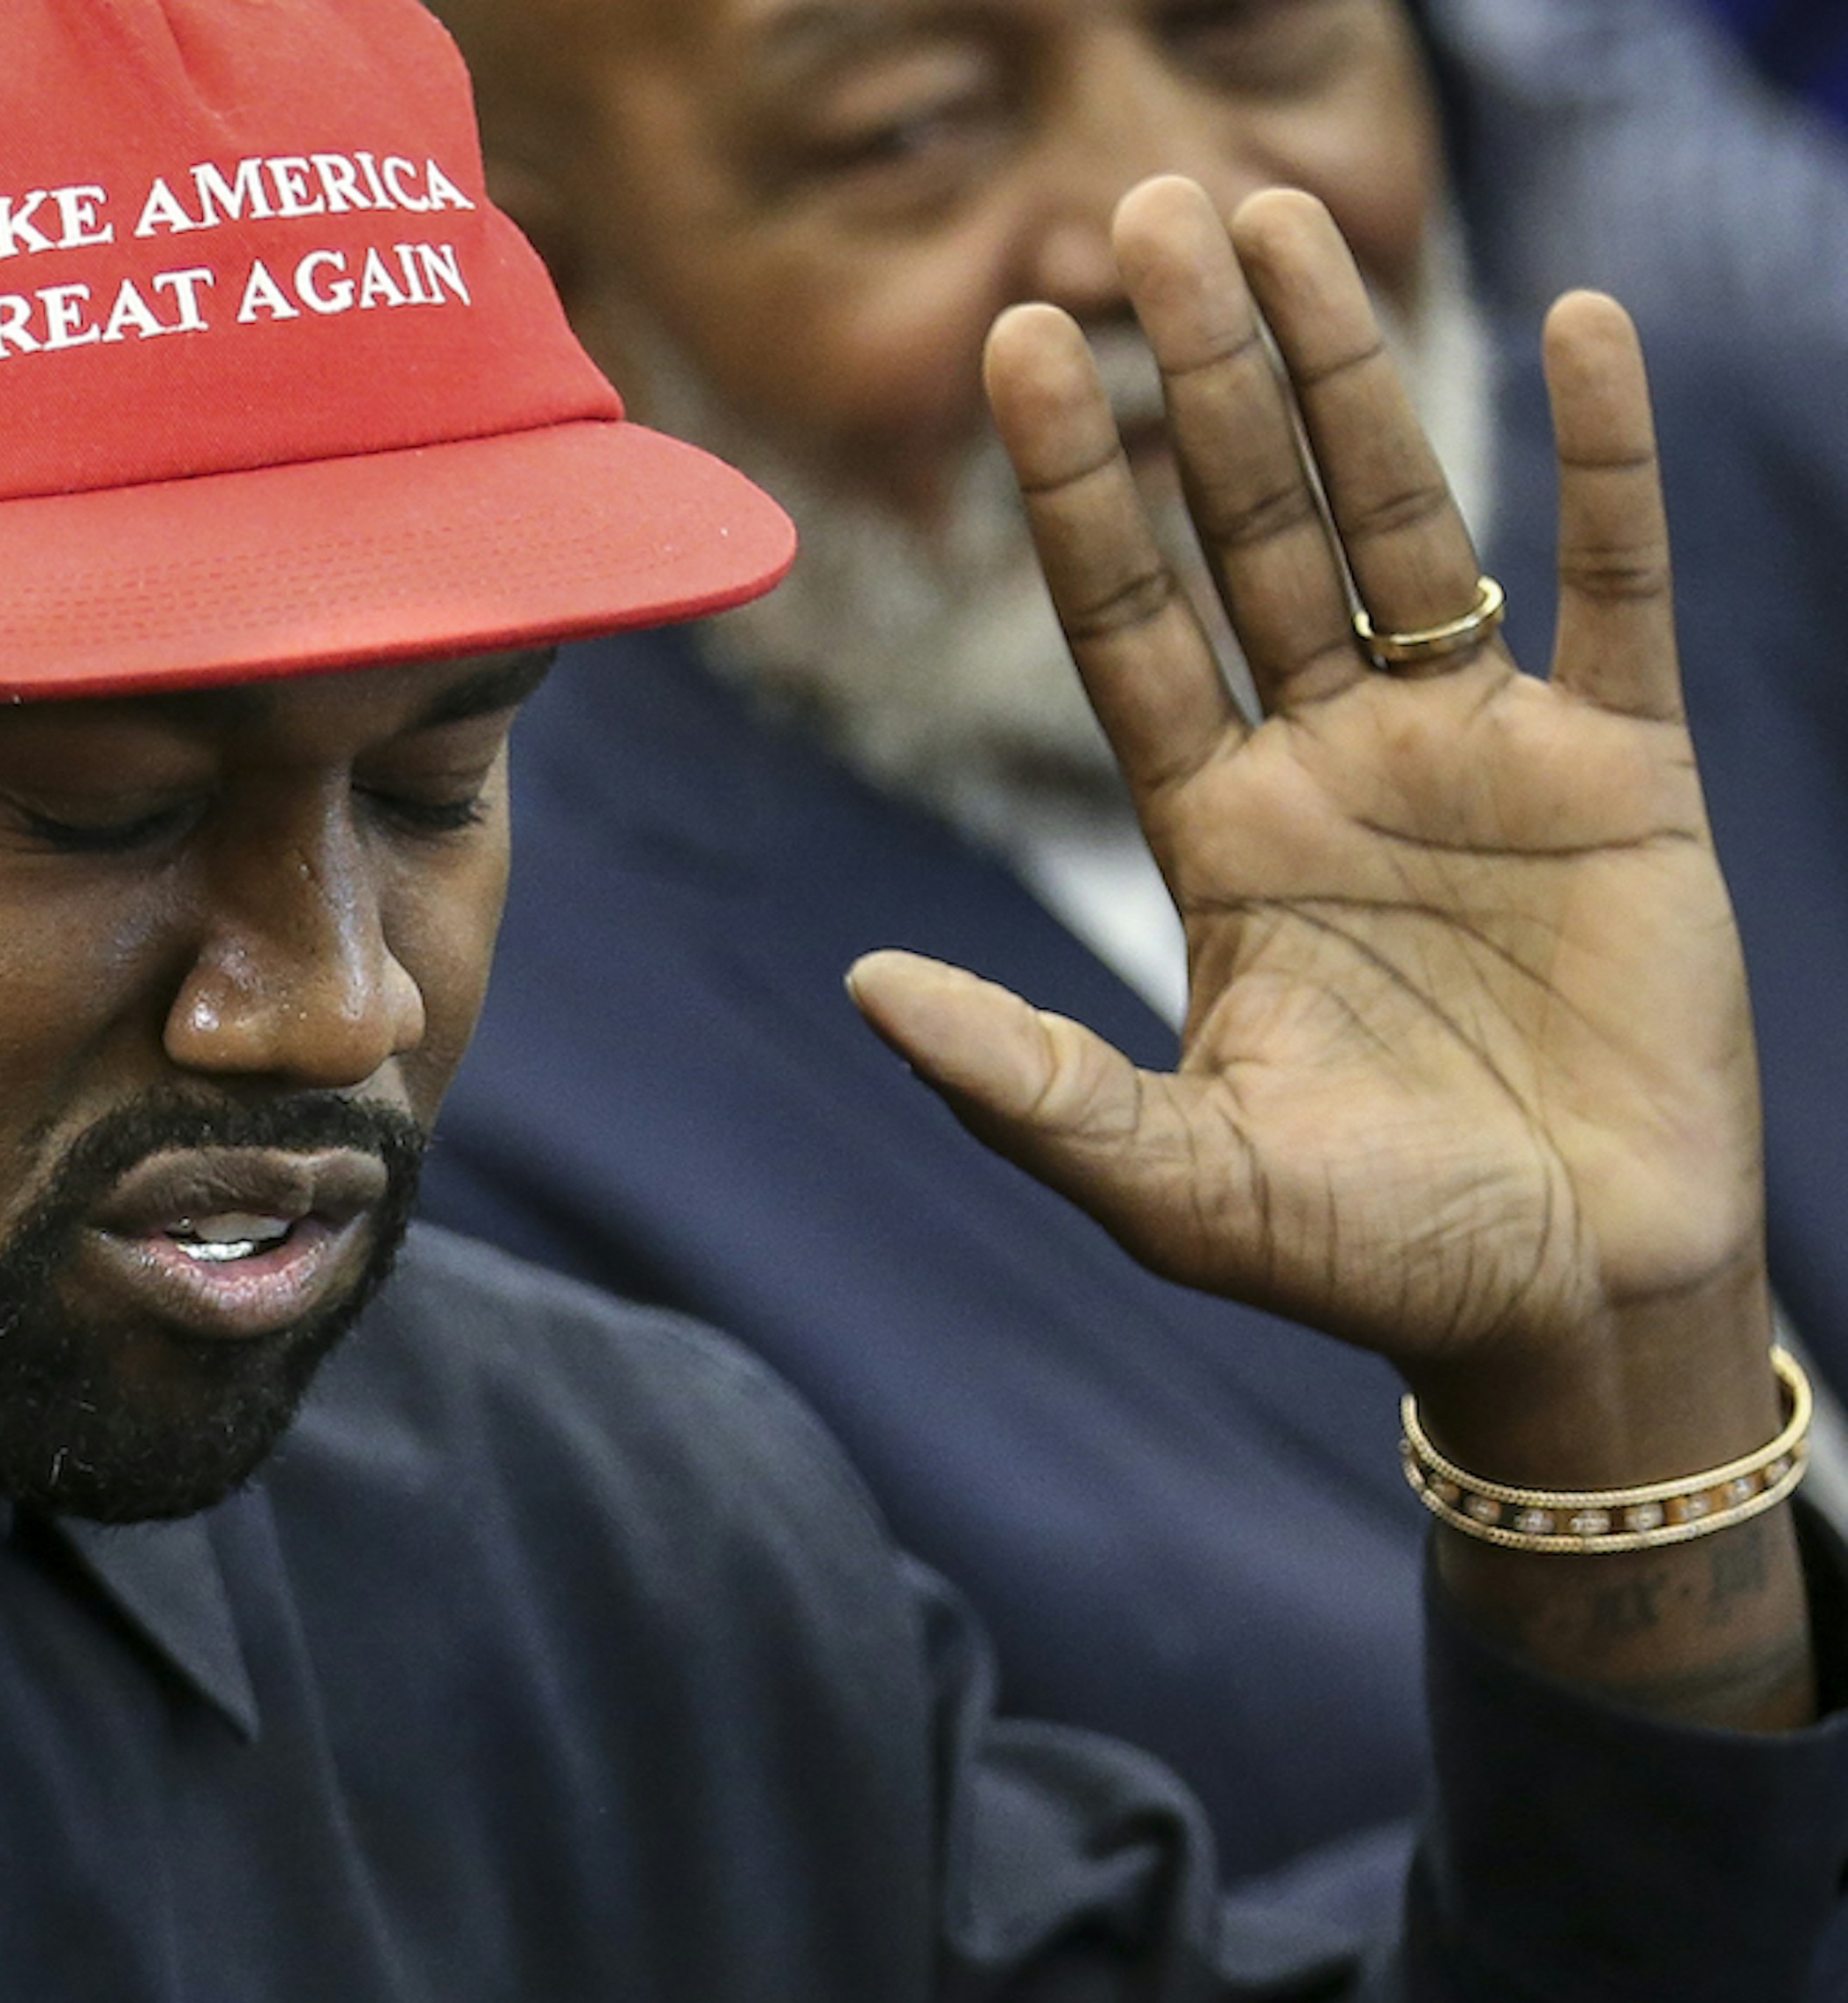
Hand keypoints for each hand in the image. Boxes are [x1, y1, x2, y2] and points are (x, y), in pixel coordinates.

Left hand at [848, 179, 1774, 1484]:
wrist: (1569, 1312)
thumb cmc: (1368, 1260)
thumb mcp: (1176, 1184)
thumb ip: (1025, 1088)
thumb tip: (863, 985)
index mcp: (1215, 838)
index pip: (1125, 623)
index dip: (1077, 484)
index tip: (1018, 341)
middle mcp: (1328, 766)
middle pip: (1251, 528)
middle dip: (1199, 373)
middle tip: (1140, 208)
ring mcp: (1475, 755)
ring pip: (1404, 520)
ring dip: (1350, 369)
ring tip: (1285, 212)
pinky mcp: (1622, 777)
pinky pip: (1615, 587)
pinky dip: (1599, 464)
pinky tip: (1579, 326)